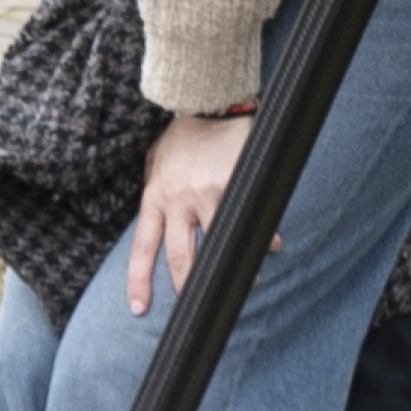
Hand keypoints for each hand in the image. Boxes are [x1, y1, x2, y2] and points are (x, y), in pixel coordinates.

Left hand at [127, 112, 261, 314]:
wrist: (208, 101)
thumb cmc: (183, 133)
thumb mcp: (156, 161)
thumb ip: (154, 191)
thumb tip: (153, 222)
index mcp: (155, 195)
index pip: (143, 247)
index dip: (139, 281)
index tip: (139, 308)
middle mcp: (177, 198)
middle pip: (180, 257)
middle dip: (190, 286)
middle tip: (200, 303)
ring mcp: (205, 192)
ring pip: (218, 243)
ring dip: (234, 265)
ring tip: (248, 277)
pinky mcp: (232, 183)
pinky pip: (247, 220)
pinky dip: (261, 236)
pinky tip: (272, 245)